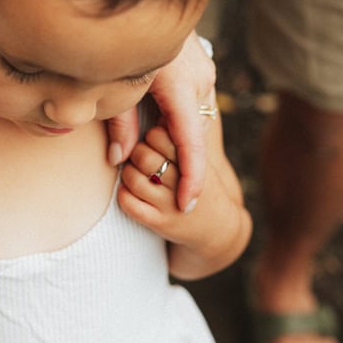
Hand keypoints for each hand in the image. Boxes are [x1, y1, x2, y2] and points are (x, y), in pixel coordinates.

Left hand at [106, 32, 215, 212]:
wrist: (142, 2)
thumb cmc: (122, 42)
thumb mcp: (118, 83)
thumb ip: (119, 123)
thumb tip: (118, 160)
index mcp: (180, 85)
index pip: (191, 144)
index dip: (191, 179)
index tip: (188, 206)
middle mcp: (200, 79)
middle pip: (194, 135)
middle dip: (179, 161)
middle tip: (167, 186)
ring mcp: (204, 72)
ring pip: (194, 121)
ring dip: (178, 141)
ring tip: (160, 154)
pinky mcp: (202, 68)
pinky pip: (194, 107)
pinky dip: (180, 124)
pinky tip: (162, 127)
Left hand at [118, 120, 250, 280]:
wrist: (218, 228)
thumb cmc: (201, 181)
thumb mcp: (197, 155)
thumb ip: (173, 133)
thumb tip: (138, 114)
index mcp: (195, 158)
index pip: (162, 135)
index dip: (152, 135)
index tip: (155, 140)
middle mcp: (184, 182)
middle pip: (143, 154)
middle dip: (138, 152)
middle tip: (144, 157)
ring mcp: (171, 204)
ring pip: (132, 177)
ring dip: (129, 173)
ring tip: (138, 173)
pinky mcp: (160, 223)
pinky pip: (127, 203)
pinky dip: (123, 194)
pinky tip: (130, 191)